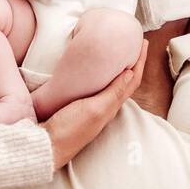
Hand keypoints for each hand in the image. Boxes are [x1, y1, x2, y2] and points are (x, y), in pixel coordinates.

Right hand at [42, 39, 147, 169]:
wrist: (45, 146)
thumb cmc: (70, 129)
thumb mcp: (94, 109)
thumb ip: (113, 93)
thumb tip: (131, 73)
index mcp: (111, 106)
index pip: (132, 80)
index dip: (139, 61)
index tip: (143, 42)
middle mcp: (104, 106)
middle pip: (125, 81)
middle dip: (132, 62)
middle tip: (134, 43)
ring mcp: (91, 107)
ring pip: (111, 84)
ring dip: (118, 68)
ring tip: (117, 52)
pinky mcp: (78, 107)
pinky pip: (95, 87)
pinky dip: (100, 74)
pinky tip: (93, 70)